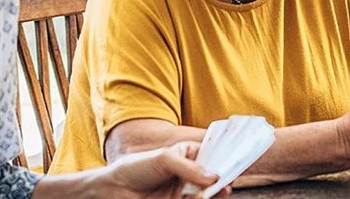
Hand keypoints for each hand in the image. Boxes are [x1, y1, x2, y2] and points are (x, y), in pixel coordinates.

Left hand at [89, 141, 227, 198]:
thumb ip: (189, 168)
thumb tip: (214, 177)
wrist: (114, 190)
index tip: (236, 162)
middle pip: (213, 176)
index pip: (212, 154)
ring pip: (207, 193)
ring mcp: (184, 190)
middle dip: (222, 179)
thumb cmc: (135, 167)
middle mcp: (188, 173)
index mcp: (187, 155)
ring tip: (220, 190)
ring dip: (214, 193)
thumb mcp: (164, 159)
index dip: (224, 158)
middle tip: (228, 181)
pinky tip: (202, 197)